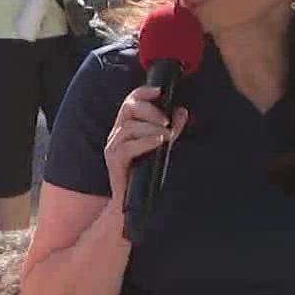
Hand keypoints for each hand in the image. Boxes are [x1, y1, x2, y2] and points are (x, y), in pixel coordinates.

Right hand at [104, 84, 189, 204]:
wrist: (132, 203)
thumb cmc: (145, 174)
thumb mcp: (161, 147)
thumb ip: (171, 129)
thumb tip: (182, 111)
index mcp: (125, 128)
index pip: (129, 101)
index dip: (143, 92)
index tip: (160, 91)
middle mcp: (116, 135)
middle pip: (128, 108)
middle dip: (151, 110)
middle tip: (167, 121)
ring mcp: (112, 147)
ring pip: (129, 127)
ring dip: (152, 127)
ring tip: (169, 135)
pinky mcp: (114, 162)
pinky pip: (127, 146)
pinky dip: (146, 141)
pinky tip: (159, 142)